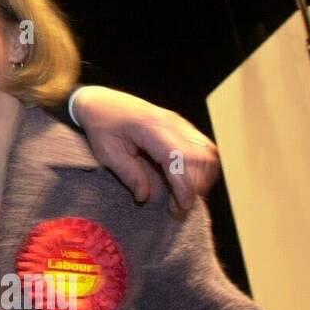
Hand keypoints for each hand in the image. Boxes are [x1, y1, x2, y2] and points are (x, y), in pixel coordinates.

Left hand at [74, 86, 220, 210]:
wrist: (102, 102)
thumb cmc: (101, 126)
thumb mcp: (106, 153)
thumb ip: (128, 175)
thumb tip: (146, 197)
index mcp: (150, 128)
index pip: (179, 158)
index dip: (184, 186)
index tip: (181, 207)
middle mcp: (171, 123)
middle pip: (201, 157)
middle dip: (195, 186)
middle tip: (178, 206)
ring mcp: (180, 123)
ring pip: (208, 153)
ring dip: (202, 178)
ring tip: (182, 196)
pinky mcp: (183, 127)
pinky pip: (204, 148)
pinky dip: (201, 169)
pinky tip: (186, 182)